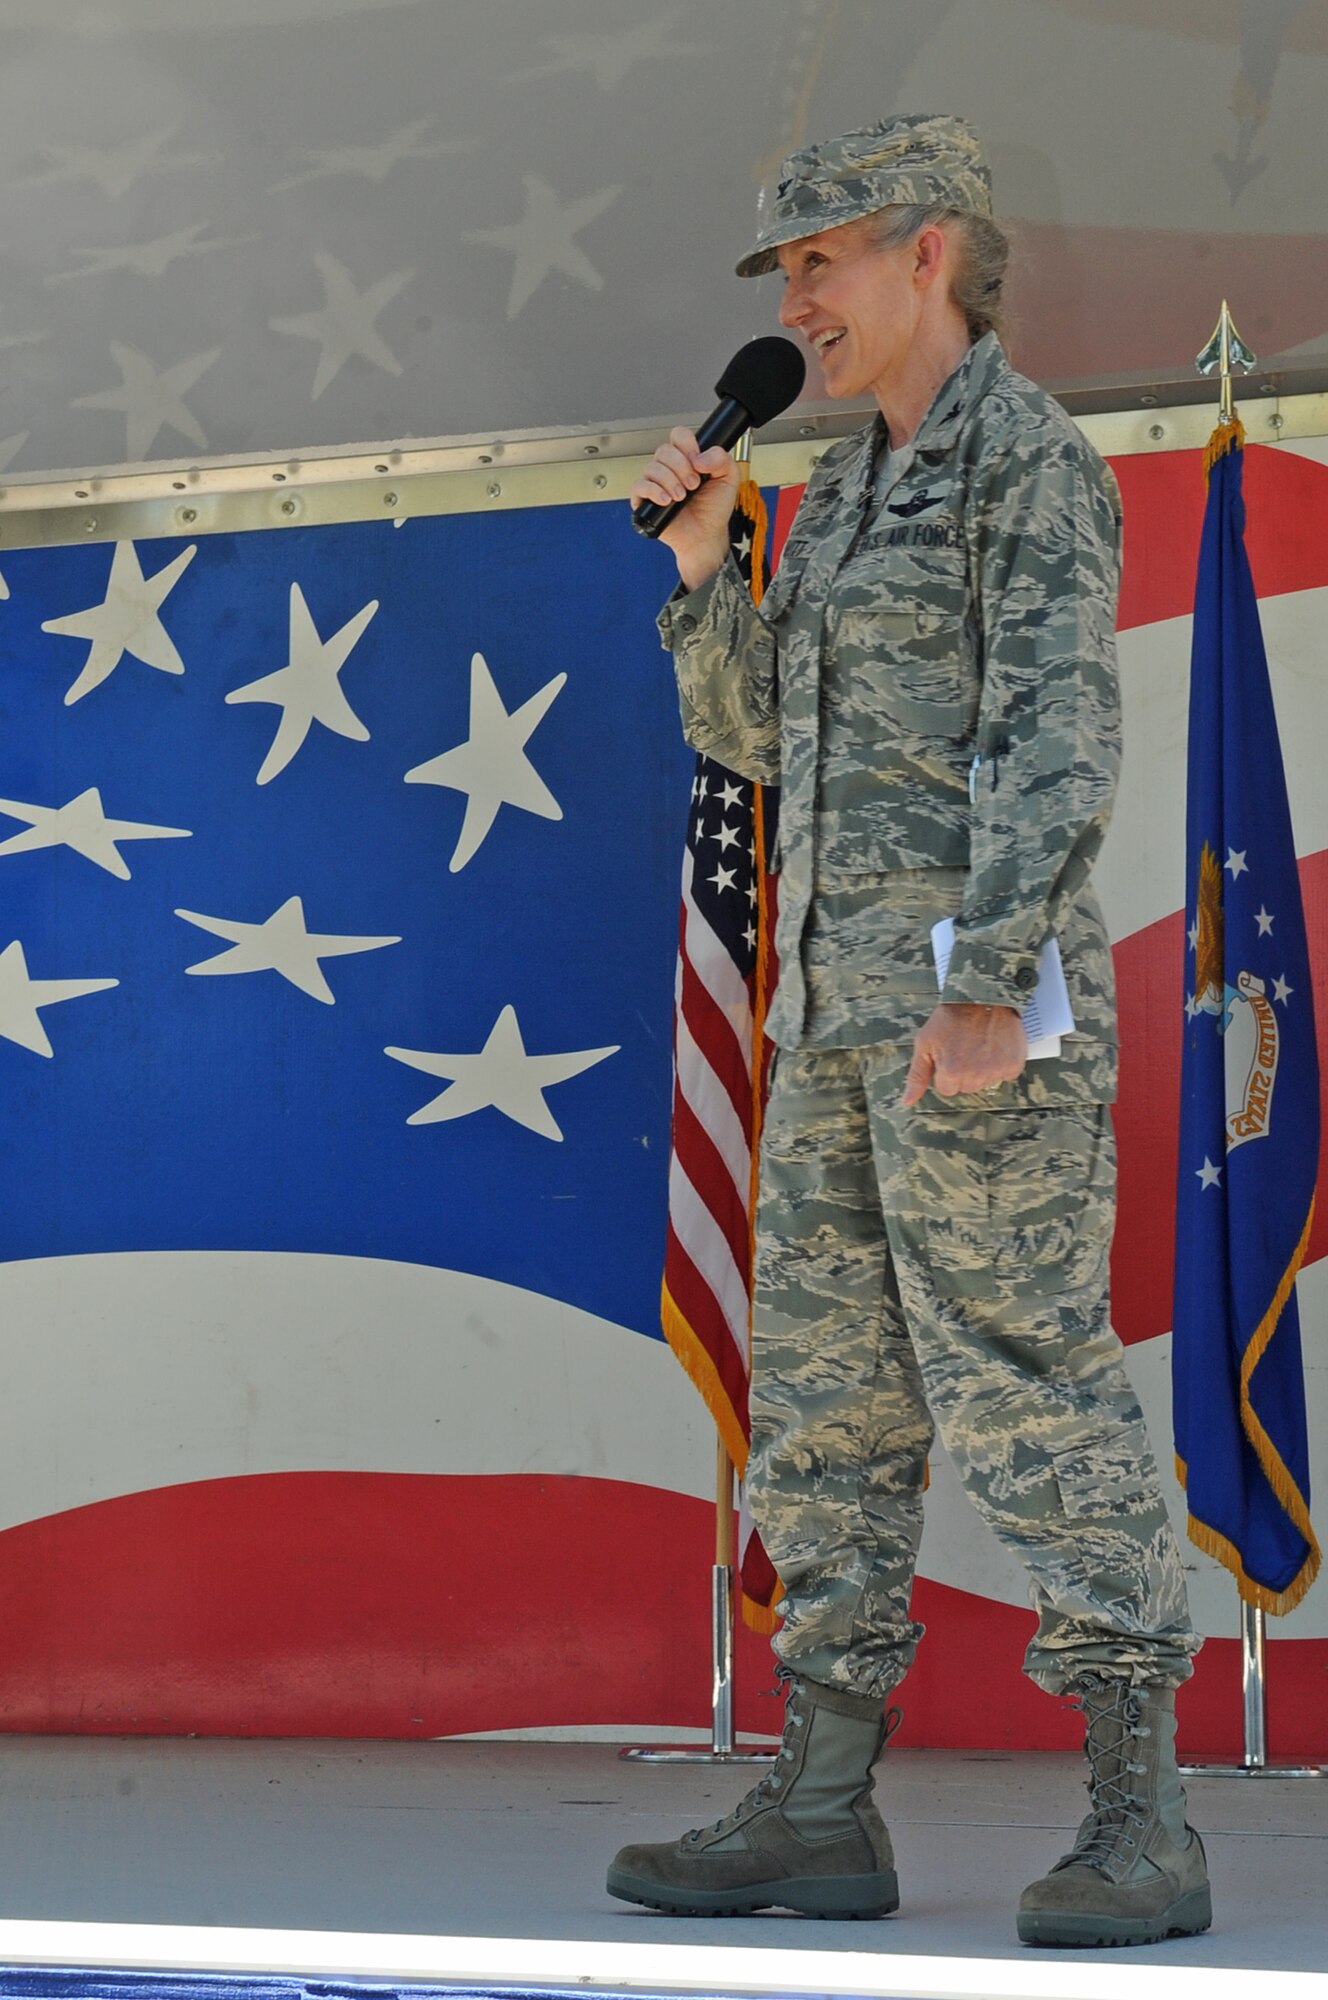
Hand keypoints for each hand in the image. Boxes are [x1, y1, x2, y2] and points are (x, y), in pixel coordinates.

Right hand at [630, 426, 740, 590]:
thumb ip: (722, 458)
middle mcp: (669, 468)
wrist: (705, 536)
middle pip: (664, 450)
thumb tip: (699, 457)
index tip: (698, 461)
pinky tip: (666, 500)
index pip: (679, 435)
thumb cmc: (713, 510)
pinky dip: (654, 491)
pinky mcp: (644, 499)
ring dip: (670, 481)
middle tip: (694, 484)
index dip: (687, 444)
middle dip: (682, 467)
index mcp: (687, 458)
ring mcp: (655, 483)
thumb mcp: (729, 479)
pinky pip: (639, 485)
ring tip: (682, 497)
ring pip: (652, 467)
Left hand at [899, 1003, 1027, 1104]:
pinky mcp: (1014, 1064)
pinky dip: (1001, 1062)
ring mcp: (997, 1071)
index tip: (949, 1052)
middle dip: (964, 1071)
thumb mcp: (925, 1043)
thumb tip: (907, 1102)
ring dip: (983, 1068)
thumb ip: (916, 1076)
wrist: (983, 996)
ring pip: (986, 1082)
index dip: (946, 1071)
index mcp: (952, 1073)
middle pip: (967, 1087)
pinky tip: (995, 1045)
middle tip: (964, 1046)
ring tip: (980, 1043)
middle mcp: (976, 1076)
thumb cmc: (951, 1017)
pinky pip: (1005, 1074)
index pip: (947, 1089)